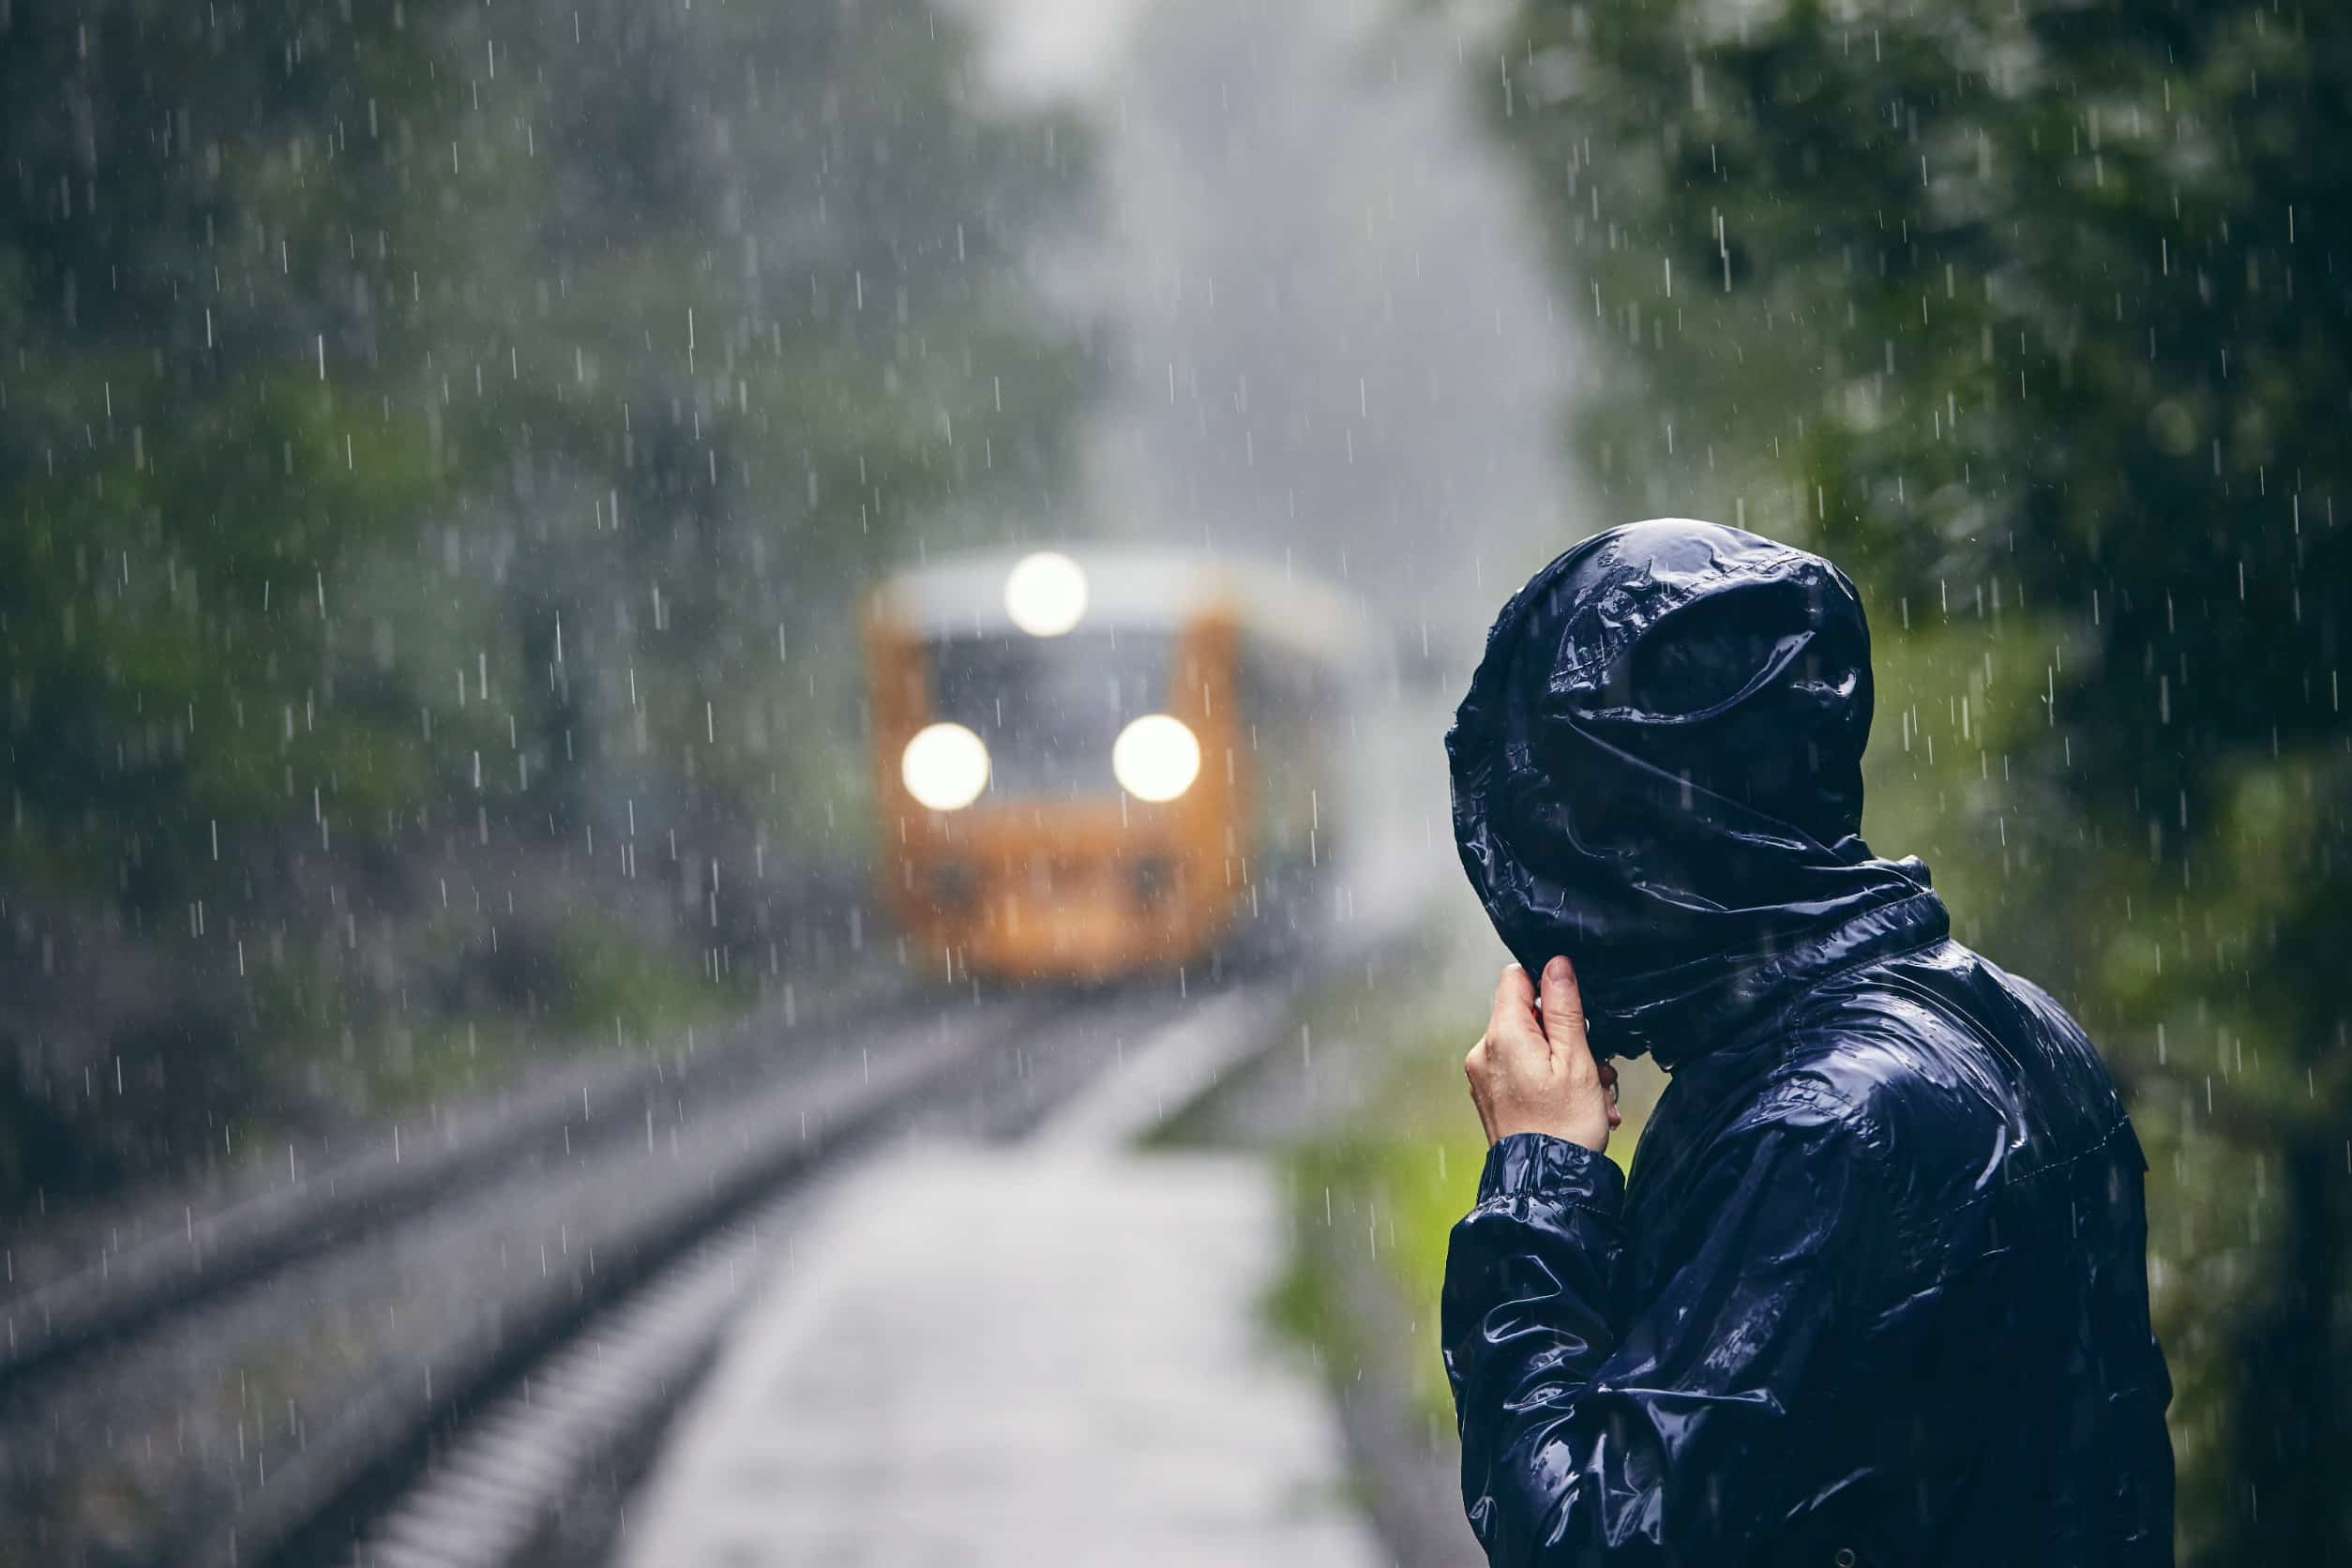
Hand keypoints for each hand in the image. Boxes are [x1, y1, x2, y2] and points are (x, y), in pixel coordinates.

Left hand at [1465, 956, 1620, 1153]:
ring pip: (1530, 1048)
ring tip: (1594, 1095)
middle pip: (1526, 1016)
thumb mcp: (1576, 1059)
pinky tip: (1579, 1106)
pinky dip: (1551, 1083)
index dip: (1547, 985)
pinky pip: (1523, 1073)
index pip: (1515, 978)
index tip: (1573, 1010)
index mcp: (1502, 1036)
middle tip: (1597, 1066)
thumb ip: (1564, 1008)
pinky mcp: (1491, 1097)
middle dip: (1567, 1036)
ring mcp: (1484, 1077)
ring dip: (1567, 1065)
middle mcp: (1484, 1053)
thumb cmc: (1564, 1126)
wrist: (1545, 1185)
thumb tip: (1556, 964)